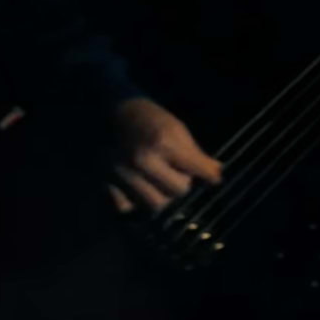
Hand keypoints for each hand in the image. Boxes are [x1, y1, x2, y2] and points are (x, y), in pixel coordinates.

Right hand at [106, 96, 221, 215]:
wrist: (111, 113)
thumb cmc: (149, 120)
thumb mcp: (176, 129)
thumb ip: (195, 154)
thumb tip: (216, 174)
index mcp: (162, 143)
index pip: (197, 170)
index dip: (209, 175)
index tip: (213, 180)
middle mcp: (140, 160)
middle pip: (178, 191)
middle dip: (181, 183)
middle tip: (175, 174)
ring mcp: (119, 173)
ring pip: (155, 204)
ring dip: (160, 195)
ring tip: (156, 181)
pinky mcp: (103, 182)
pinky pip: (127, 207)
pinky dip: (134, 201)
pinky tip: (135, 187)